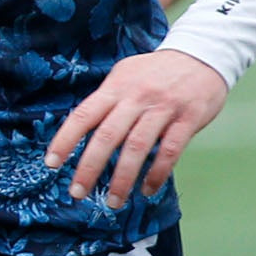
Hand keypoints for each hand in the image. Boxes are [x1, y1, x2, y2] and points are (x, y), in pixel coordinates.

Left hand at [44, 49, 228, 206]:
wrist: (203, 54)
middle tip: (77, 192)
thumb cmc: (157, 71)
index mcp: (116, 87)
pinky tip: (147, 189)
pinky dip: (157, 173)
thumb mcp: (125, 75)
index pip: (84, 115)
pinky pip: (170, 151)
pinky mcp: (188, 119)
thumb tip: (81, 128)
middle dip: (89, 167)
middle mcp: (136, 97)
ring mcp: (163, 108)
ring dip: (122, 179)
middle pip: (107, 136)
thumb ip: (106, 100)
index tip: (51, 164)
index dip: (65, 140)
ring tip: (113, 202)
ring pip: (137, 147)